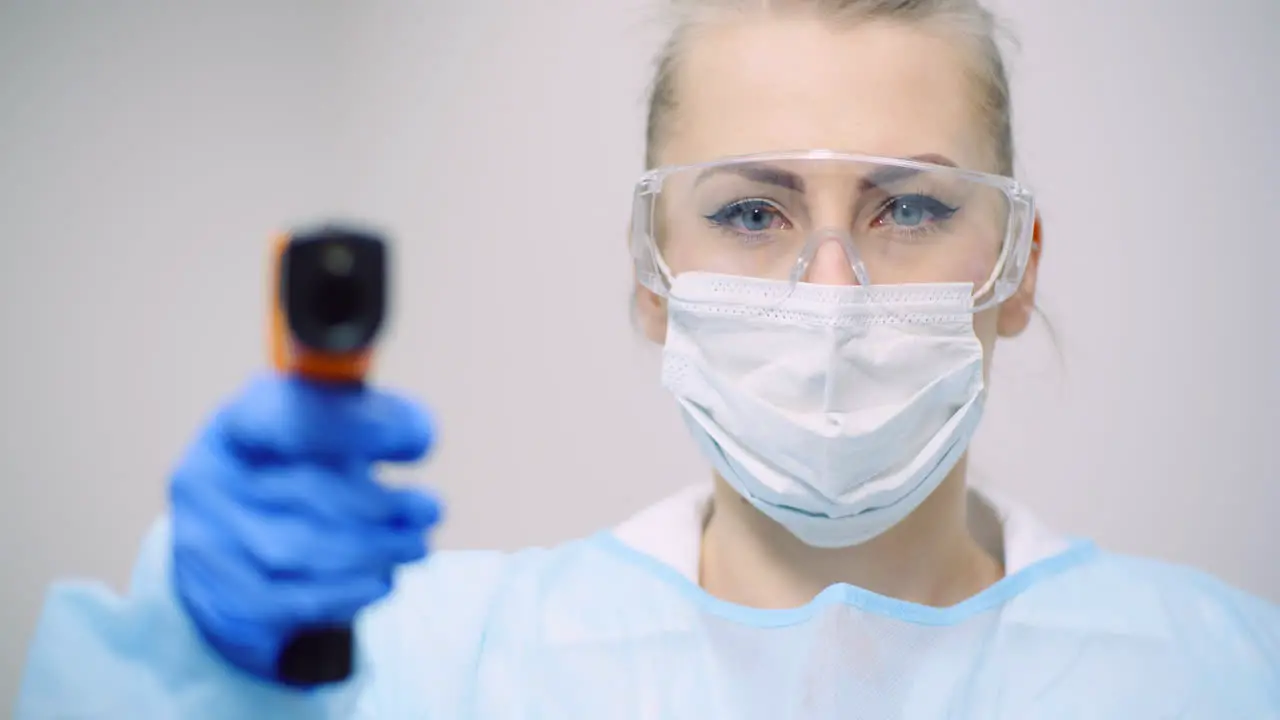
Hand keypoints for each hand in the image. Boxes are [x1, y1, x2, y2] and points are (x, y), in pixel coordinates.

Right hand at [169, 374, 441, 683]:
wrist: (237, 542)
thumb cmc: (298, 470)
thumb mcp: (325, 429)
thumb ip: (369, 419)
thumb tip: (416, 437)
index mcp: (237, 423)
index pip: (290, 418)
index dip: (357, 429)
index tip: (419, 441)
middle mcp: (206, 478)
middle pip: (303, 490)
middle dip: (380, 505)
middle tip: (431, 509)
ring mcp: (205, 542)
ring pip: (298, 551)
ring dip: (373, 551)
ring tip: (417, 545)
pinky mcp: (219, 597)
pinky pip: (292, 600)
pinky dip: (348, 592)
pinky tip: (383, 580)